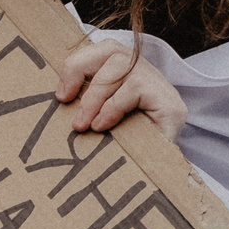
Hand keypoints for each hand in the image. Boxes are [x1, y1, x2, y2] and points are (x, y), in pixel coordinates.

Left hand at [56, 38, 187, 139]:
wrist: (160, 179)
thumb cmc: (125, 148)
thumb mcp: (101, 119)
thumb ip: (87, 104)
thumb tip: (58, 98)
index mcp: (129, 72)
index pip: (104, 49)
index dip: (77, 65)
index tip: (61, 96)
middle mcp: (147, 73)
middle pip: (112, 52)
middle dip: (84, 80)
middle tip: (73, 119)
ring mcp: (161, 87)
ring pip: (121, 66)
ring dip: (95, 97)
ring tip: (85, 125)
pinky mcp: (170, 104)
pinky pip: (135, 88)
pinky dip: (112, 107)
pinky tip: (103, 126)